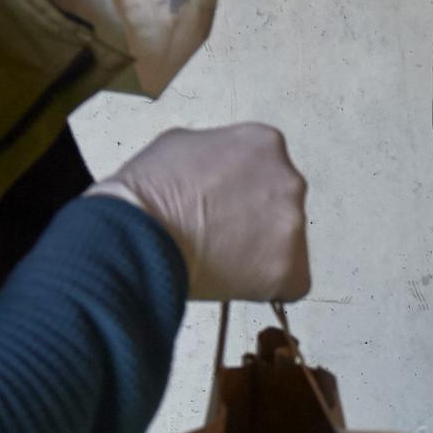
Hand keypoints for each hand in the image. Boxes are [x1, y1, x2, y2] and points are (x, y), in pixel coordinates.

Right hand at [87, 124, 311, 303]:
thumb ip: (216, 154)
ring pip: (286, 246)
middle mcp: (289, 179)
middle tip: (220, 236)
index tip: (222, 208)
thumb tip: (218, 173)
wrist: (139, 235)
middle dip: (255, 222)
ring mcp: (292, 225)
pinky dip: (265, 288)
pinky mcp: (291, 270)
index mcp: (265, 144)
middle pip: (281, 207)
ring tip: (218, 258)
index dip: (241, 194)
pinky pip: (289, 284)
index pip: (267, 171)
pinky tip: (231, 280)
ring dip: (259, 254)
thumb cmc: (150, 192)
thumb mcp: (181, 144)